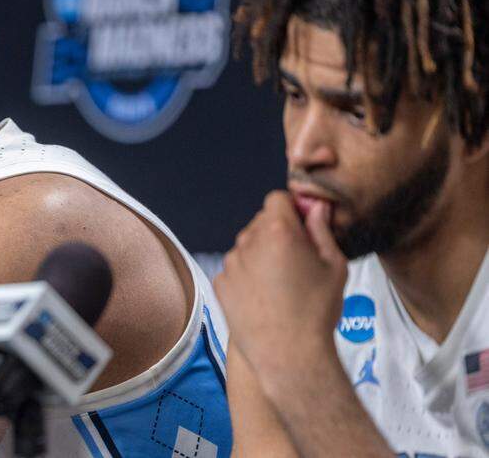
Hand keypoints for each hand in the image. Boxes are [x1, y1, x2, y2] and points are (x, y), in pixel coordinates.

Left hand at [214, 191, 348, 387]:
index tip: (303, 226)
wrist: (288, 356)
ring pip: (247, 246)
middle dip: (278, 232)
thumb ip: (322, 230)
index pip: (278, 199)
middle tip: (298, 260)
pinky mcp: (220, 283)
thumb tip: (316, 208)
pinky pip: (236, 269)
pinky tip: (265, 298)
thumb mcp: (334, 266)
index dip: (292, 209)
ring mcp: (230, 263)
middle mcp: (247, 242)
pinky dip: (248, 276)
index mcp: (278, 231)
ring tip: (283, 285)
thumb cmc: (318, 311)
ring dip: (262, 254)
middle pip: (261, 222)